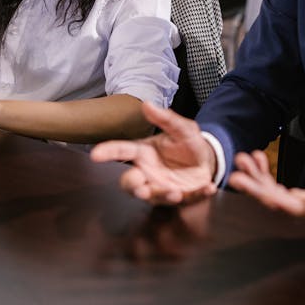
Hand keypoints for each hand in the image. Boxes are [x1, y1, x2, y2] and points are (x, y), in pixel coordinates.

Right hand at [90, 101, 217, 204]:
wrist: (206, 159)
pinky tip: (208, 187)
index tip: (96, 154)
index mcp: (144, 153)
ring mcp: (163, 187)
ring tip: (175, 192)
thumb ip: (166, 118)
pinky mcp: (181, 197)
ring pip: (154, 196)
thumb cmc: (187, 143)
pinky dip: (198, 195)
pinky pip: (188, 200)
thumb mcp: (181, 128)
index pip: (122, 151)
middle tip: (140, 185)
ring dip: (163, 196)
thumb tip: (147, 104)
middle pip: (130, 182)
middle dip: (132, 186)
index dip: (108, 152)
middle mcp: (149, 173)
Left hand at [229, 149, 304, 226]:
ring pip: (273, 196)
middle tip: (235, 175)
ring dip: (256, 180)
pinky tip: (257, 158)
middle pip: (277, 205)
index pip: (299, 210)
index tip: (261, 192)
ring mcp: (303, 205)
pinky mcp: (300, 198)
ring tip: (242, 159)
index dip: (278, 202)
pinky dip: (265, 175)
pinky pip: (276, 189)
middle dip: (256, 190)